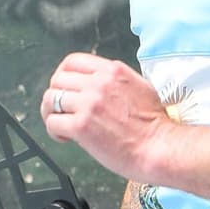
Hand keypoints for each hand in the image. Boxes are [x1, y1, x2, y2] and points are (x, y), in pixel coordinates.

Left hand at [42, 52, 168, 179]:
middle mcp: (98, 83)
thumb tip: (96, 85)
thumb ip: (115, 81)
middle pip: (57, 80)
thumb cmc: (153, 125)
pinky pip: (52, 122)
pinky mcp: (81, 126)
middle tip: (62, 111)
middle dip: (56, 96)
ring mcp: (88, 104)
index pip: (72, 61)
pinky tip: (66, 138)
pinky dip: (54, 131)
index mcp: (112, 71)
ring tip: (62, 125)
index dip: (63, 76)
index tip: (65, 89)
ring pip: (50, 99)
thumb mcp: (139, 87)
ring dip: (51, 113)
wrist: (159, 147)